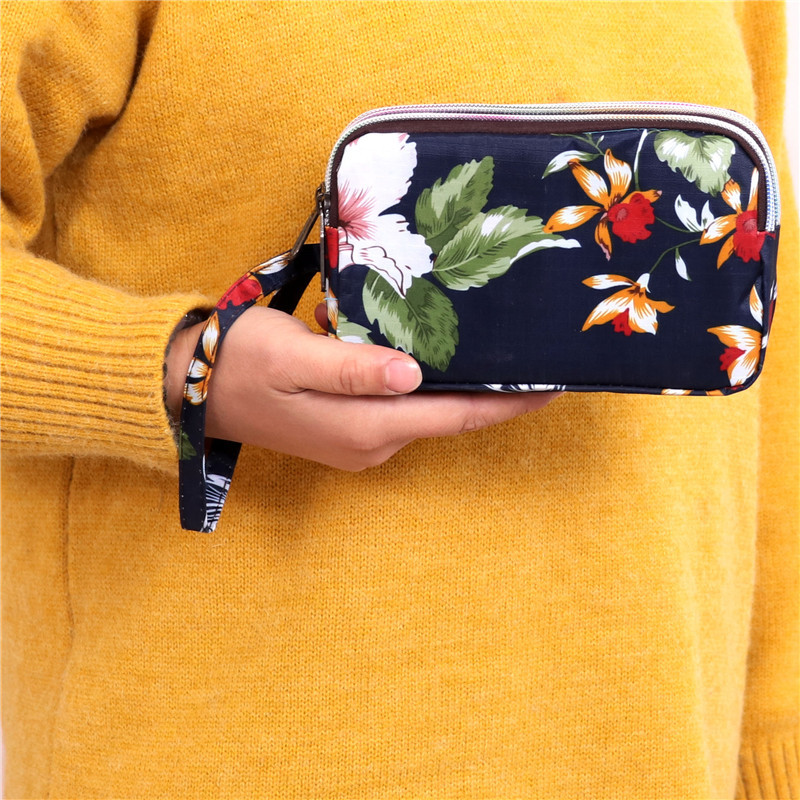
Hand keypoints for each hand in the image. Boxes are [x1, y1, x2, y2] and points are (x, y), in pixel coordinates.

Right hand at [164, 306, 561, 470]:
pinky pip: (398, 407)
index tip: (553, 386)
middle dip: (491, 390)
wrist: (196, 390)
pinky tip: (418, 349)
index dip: (508, 401)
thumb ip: (356, 368)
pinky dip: (417, 382)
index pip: (457, 413)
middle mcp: (373, 443)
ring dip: (453, 380)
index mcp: (368, 426)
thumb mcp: (298, 355)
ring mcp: (360, 443)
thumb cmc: (245, 362)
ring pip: (424, 409)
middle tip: (530, 356)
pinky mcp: (348, 433)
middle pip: (448, 414)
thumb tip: (415, 375)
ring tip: (484, 344)